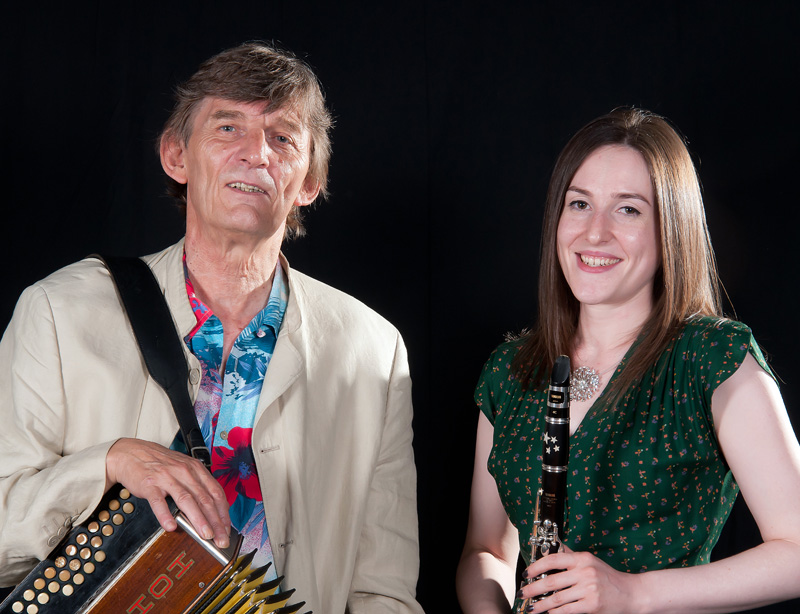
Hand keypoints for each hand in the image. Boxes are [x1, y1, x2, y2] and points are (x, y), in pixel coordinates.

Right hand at [106, 438, 230, 547]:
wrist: (131, 453)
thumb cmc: (160, 464)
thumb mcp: (184, 468)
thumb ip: (197, 486)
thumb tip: (210, 510)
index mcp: (196, 469)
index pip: (216, 493)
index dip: (223, 513)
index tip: (227, 529)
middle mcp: (185, 472)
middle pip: (205, 499)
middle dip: (215, 521)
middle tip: (221, 539)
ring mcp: (167, 478)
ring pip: (187, 500)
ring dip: (198, 519)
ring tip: (205, 535)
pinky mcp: (150, 484)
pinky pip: (158, 502)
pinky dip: (165, 515)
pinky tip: (171, 526)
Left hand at [519, 546, 641, 613]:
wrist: (632, 593)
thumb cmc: (608, 578)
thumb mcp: (591, 562)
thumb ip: (571, 556)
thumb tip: (550, 549)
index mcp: (582, 559)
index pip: (553, 559)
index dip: (536, 567)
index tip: (526, 574)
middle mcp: (585, 572)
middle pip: (552, 581)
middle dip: (533, 588)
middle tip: (523, 593)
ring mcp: (589, 589)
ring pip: (558, 598)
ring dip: (541, 604)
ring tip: (531, 607)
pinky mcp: (592, 604)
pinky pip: (568, 609)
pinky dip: (555, 613)